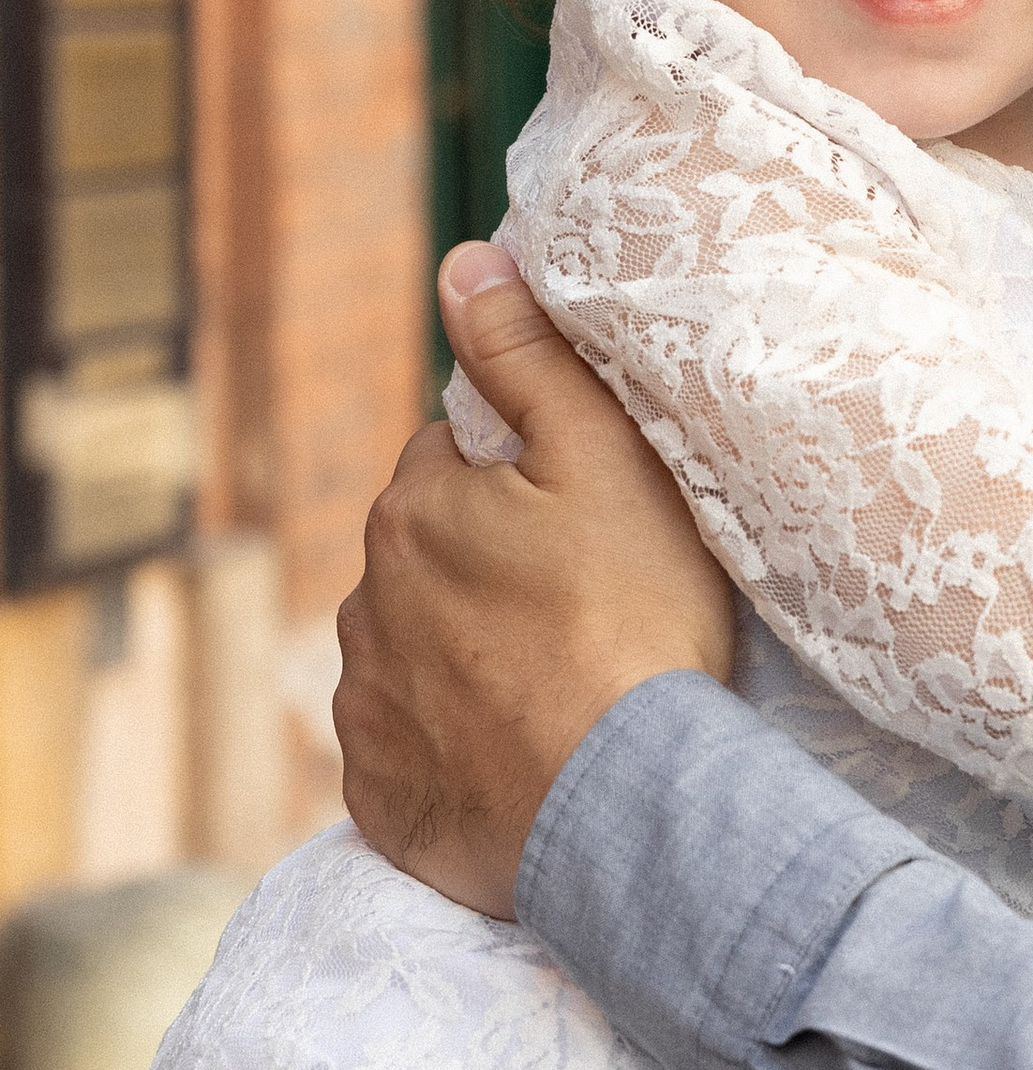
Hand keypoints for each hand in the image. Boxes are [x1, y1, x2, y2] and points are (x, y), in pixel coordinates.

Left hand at [333, 245, 734, 915]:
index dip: (527, 486)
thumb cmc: (630, 622)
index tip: (588, 528)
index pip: (456, 463)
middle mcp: (366, 603)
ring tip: (567, 687)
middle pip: (435, 558)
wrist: (622, 808)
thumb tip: (463, 261)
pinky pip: (414, 751)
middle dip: (493, 569)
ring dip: (474, 658)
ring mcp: (367, 707)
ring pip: (420, 652)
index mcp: (411, 510)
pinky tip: (529, 755)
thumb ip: (527, 355)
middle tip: (591, 607)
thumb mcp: (603, 460)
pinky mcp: (381, 795)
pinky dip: (460, 748)